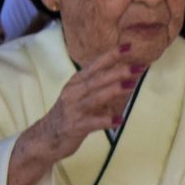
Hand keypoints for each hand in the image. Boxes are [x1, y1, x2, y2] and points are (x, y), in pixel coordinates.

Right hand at [20, 51, 135, 168]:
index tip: (129, 46)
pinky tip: (119, 120)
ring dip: (114, 90)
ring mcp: (74, 109)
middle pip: (97, 79)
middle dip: (118, 72)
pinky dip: (106, 121)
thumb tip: (124, 76)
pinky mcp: (74, 126)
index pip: (96, 65)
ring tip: (131, 85)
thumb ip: (98, 85)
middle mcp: (74, 92)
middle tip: (138, 67)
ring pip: (95, 97)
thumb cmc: (69, 114)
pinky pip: (92, 123)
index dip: (111, 55)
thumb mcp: (80, 94)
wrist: (46, 137)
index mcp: (77, 82)